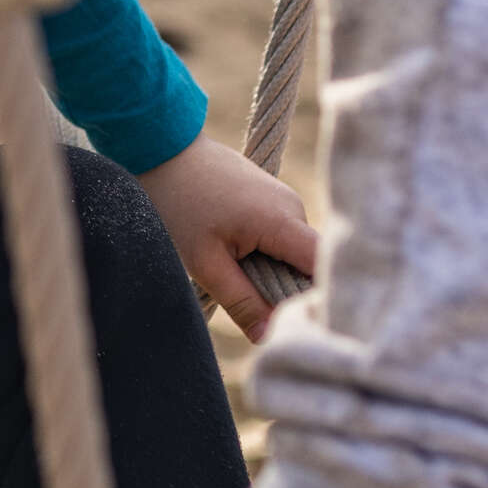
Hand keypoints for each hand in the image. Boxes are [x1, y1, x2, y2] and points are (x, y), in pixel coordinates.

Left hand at [133, 134, 320, 341]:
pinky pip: (282, 241)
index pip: (326, 269)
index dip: (321, 301)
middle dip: (290, 294)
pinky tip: (237, 258)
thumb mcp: (206, 263)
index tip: (304, 327)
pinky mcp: (272, 200)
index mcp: (284, 221)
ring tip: (236, 277)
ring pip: (294, 256)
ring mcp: (285, 201)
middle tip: (259, 314)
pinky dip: (265, 257)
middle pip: (311, 267)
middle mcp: (294, 208)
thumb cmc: (179, 203)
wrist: (161, 149)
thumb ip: (243, 303)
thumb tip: (270, 338)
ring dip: (274, 275)